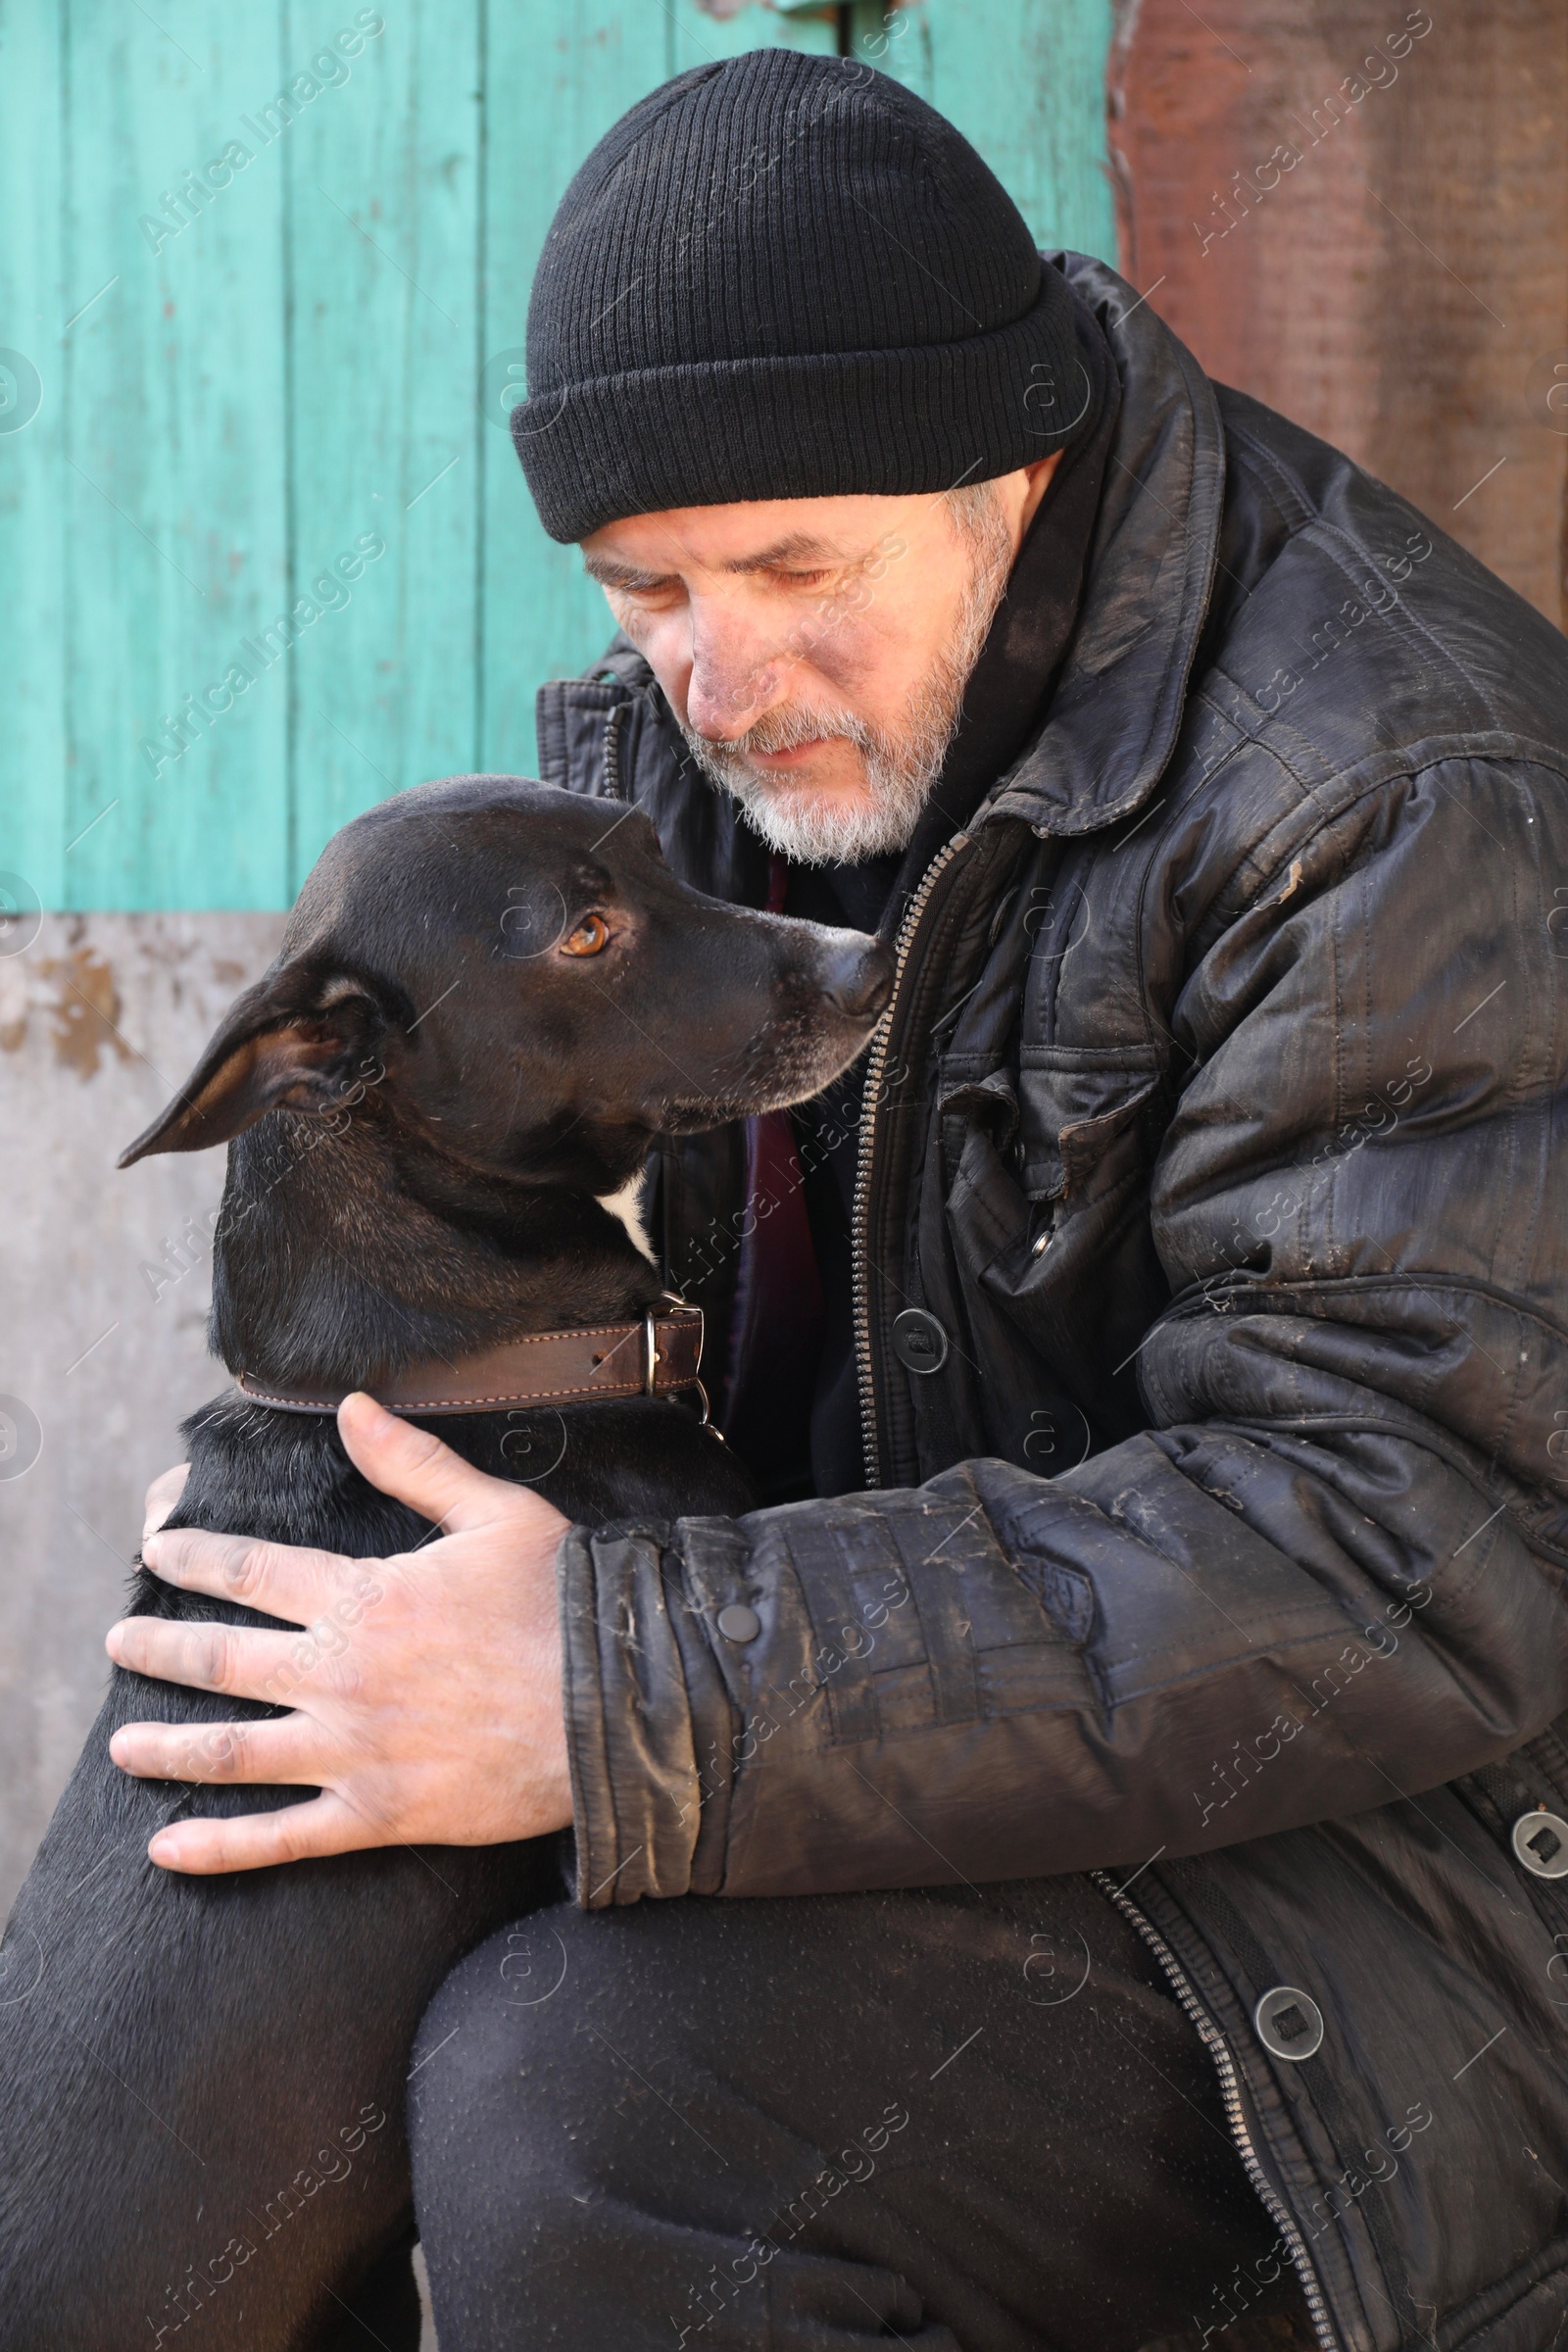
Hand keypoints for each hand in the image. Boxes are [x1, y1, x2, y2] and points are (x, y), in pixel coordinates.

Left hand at [106, 1394, 573, 1873]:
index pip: (248, 1571)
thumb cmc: (563, 1602)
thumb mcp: (492, 1512)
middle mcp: (340, 1672)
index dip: (193, 1556)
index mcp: (363, 1595)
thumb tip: (355, 1408)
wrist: (619, 1702)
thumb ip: (412, 1464)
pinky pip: (280, 1838)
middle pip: (217, 1660)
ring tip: (123, 1747)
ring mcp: (352, 1749)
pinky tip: (170, 1849)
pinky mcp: (377, 1814)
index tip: (157, 1550)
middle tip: (118, 1643)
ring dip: (165, 1748)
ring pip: (230, 1752)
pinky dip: (218, 1847)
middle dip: (156, 1648)